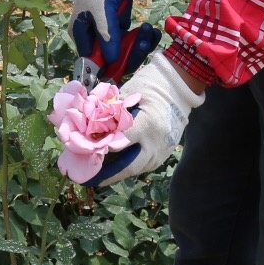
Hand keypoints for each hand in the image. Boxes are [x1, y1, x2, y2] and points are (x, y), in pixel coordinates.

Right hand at [71, 0, 158, 79]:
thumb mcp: (102, 10)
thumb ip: (106, 34)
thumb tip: (112, 60)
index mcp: (81, 37)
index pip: (94, 63)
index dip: (110, 67)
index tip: (128, 62)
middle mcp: (93, 40)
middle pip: (112, 61)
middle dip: (131, 54)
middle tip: (145, 41)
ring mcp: (108, 37)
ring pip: (125, 54)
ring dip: (141, 46)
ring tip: (150, 31)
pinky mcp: (120, 32)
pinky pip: (133, 43)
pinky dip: (145, 39)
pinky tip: (154, 32)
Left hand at [87, 55, 205, 187]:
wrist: (179, 86)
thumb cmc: (150, 84)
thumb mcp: (128, 94)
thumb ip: (112, 112)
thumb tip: (91, 127)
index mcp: (147, 124)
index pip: (120, 143)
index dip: (101, 150)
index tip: (84, 155)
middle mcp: (156, 142)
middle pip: (129, 166)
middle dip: (108, 175)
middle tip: (90, 179)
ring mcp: (163, 149)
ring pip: (137, 169)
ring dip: (118, 173)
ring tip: (99, 175)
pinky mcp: (166, 152)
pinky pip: (145, 164)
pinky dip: (130, 166)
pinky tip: (116, 167)